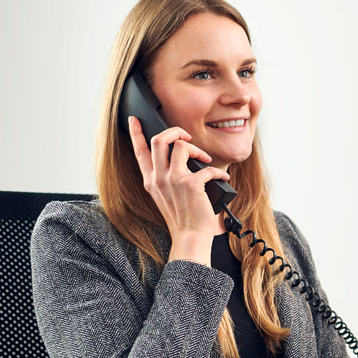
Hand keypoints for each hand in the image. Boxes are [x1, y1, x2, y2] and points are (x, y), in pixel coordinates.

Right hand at [127, 115, 228, 262]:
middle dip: (175, 131)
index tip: (134, 119)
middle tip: (187, 138)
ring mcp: (173, 180)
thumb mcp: (166, 196)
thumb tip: (184, 157)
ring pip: (181, 145)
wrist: (190, 237)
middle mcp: (158, 178)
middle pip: (159, 139)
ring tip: (205, 160)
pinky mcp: (190, 184)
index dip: (136, 132)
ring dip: (197, 149)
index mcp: (151, 181)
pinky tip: (222, 179)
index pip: (139, 151)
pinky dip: (218, 172)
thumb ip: (167, 178)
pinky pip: (206, 167)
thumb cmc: (183, 218)